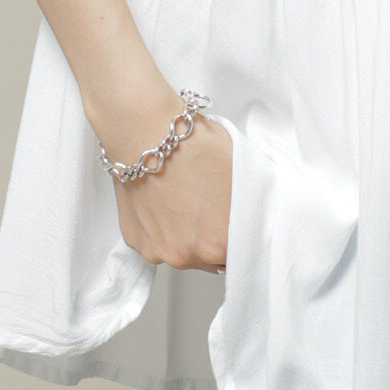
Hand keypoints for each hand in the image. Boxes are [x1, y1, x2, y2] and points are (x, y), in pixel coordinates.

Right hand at [107, 102, 234, 273]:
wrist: (148, 132)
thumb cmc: (194, 147)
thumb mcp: (242, 177)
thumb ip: (247, 211)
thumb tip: (253, 218)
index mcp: (218, 244)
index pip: (239, 255)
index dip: (239, 236)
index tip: (234, 223)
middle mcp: (186, 256)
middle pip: (210, 257)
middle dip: (213, 236)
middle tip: (210, 205)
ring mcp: (158, 251)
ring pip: (183, 251)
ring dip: (187, 234)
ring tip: (186, 200)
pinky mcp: (136, 241)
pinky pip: (158, 241)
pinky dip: (163, 227)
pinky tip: (165, 201)